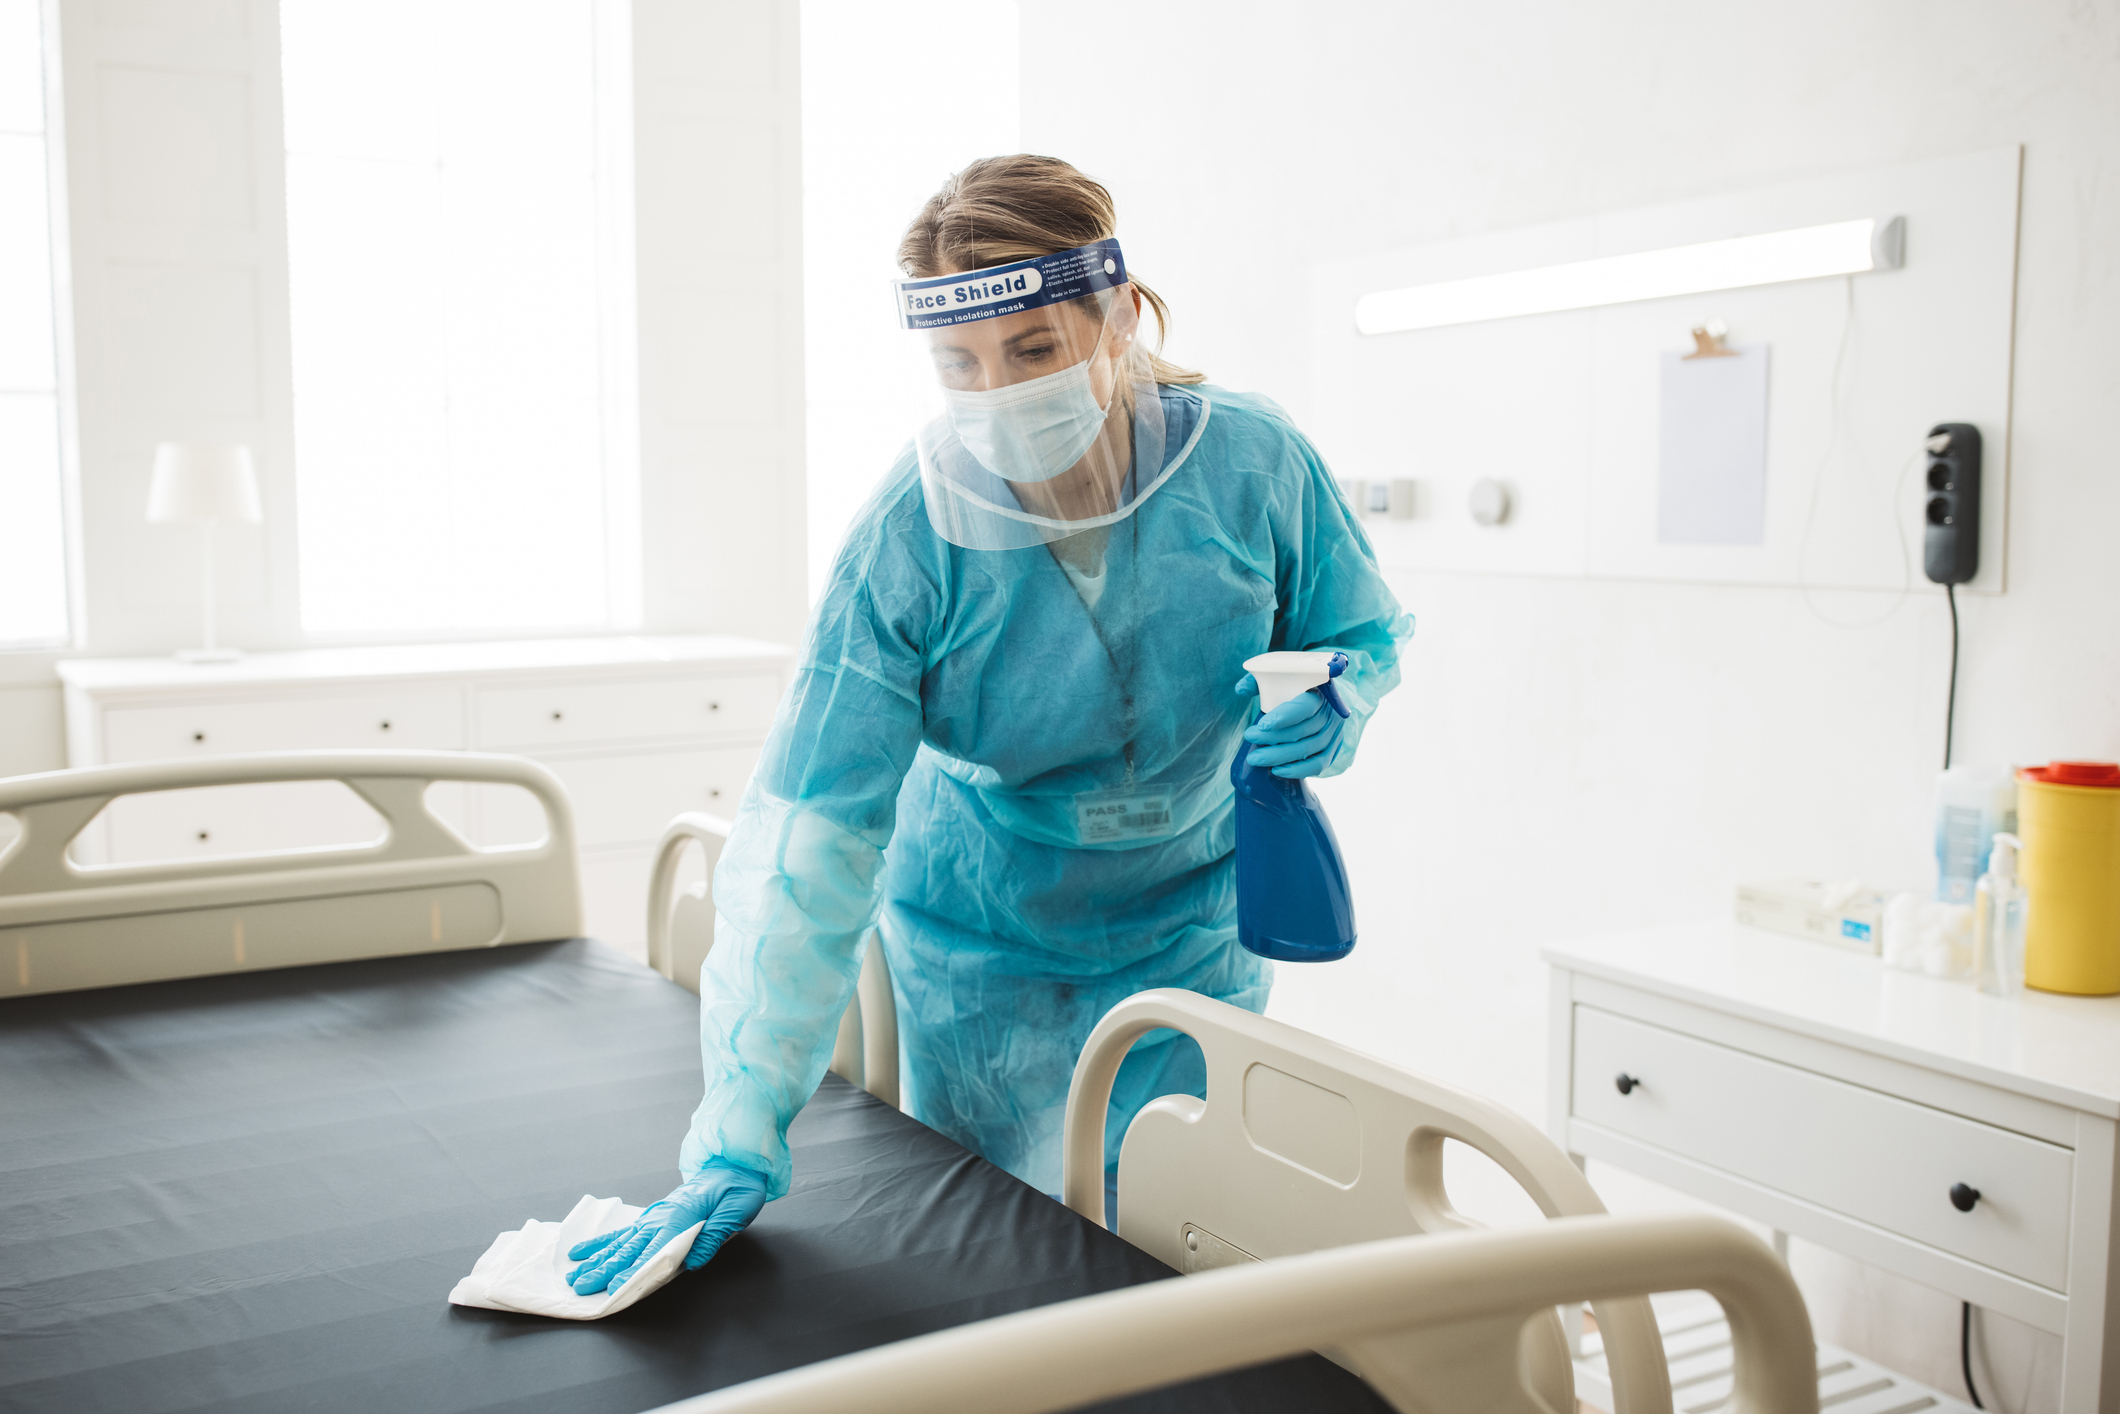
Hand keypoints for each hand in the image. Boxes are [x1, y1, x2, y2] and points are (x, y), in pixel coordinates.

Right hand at [566, 1159, 768, 1293]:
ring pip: (620, 1243)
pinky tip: (583, 1251)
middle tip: (581, 1286)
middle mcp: (660, 1218)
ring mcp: (653, 1217)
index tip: (614, 1288)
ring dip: (597, 1260)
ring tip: (574, 1274)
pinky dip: (602, 1243)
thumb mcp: (736, 1210)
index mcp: (680, 1219)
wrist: (733, 1164)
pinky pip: (624, 1233)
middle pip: (628, 1250)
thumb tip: (692, 1262)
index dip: (634, 1271)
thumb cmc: (738, 1188)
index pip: (653, 1252)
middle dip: (603, 1269)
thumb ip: (713, 1236)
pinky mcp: (652, 1217)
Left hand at [1234, 674, 1346, 778]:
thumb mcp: (1279, 678)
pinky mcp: (1333, 748)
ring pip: (1308, 749)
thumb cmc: (1296, 687)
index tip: (1262, 725)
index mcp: (1320, 692)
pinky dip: (1298, 770)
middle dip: (1273, 738)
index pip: (1304, 707)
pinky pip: (1318, 764)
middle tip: (1249, 737)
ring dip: (1280, 756)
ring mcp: (1333, 733)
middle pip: (1303, 731)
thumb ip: (1259, 681)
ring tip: (1255, 758)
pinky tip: (1276, 770)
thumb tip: (1241, 689)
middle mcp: (1330, 713)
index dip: (1284, 717)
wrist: (1322, 698)